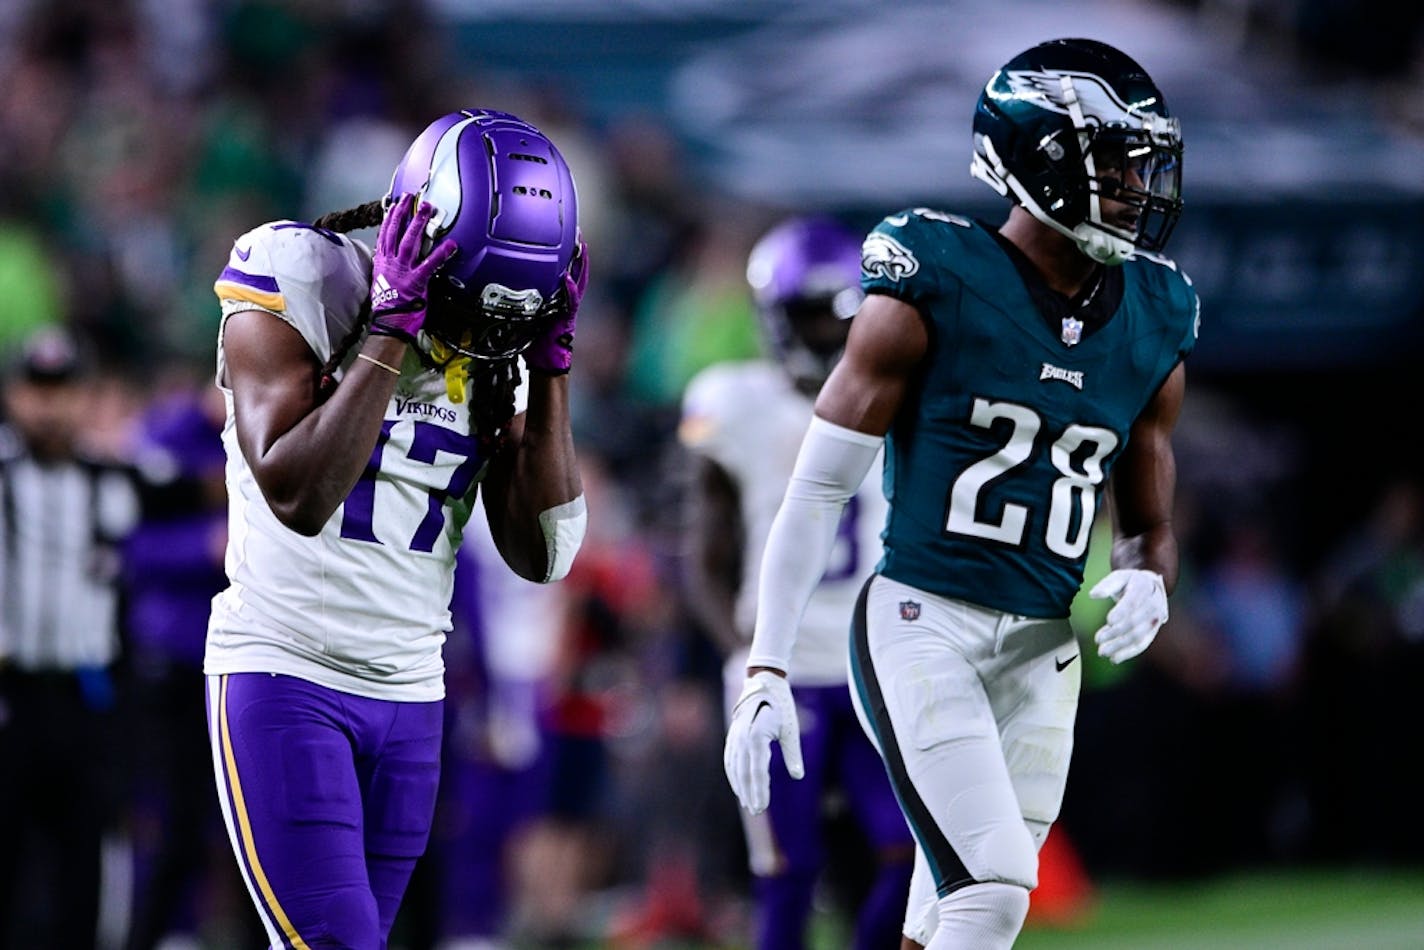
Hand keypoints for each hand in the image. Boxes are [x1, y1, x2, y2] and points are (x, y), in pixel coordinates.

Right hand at [368, 193, 457, 342]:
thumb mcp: (382, 281)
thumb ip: (389, 266)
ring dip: (417, 224)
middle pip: (395, 232)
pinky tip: (450, 245)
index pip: (384, 234)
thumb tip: (392, 257)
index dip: (390, 217)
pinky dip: (440, 254)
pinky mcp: (416, 281)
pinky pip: (429, 264)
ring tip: (426, 209)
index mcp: (382, 262)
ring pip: (409, 241)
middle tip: (410, 198)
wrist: (388, 323)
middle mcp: (391, 263)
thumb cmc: (388, 305)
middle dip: (403, 213)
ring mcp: (403, 271)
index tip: (395, 204)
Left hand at [524, 237, 588, 374]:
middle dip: (577, 251)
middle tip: (577, 231)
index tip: (562, 234)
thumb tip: (490, 287)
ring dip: (581, 264)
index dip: (563, 252)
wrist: (544, 361)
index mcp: (555, 296)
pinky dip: (570, 289)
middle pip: (575, 270)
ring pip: (579, 280)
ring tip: (581, 246)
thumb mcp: (522, 314)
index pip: (561, 269)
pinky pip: (571, 300)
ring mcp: (568, 307)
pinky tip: (567, 278)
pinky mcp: (568, 317)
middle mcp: (565, 298)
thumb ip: (514, 299)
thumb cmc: (533, 340)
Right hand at [723, 669, 803, 813]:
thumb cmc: (781, 705)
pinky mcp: (732, 736)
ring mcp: (734, 737)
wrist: (763, 682)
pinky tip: (738, 785)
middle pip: (744, 773)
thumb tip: (798, 775)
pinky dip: (733, 775)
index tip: (763, 807)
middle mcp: (742, 739)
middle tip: (756, 811)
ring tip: (747, 803)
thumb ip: (793, 753)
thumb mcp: (790, 729)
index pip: (758, 771)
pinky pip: (730, 760)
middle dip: (750, 793)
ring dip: (740, 787)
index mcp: (757, 737)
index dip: (760, 791)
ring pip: (734, 768)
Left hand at [1089, 569, 1167, 662]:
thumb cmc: (1130, 582)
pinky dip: (1129, 652)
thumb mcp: (1119, 577)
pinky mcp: (1154, 630)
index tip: (1109, 620)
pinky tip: (1114, 658)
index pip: (1133, 601)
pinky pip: (1143, 643)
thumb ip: (1106, 585)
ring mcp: (1156, 619)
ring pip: (1139, 635)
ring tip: (1102, 652)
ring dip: (1120, 646)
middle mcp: (1154, 604)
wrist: (1151, 586)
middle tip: (1097, 640)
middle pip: (1135, 621)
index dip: (1122, 612)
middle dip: (1116, 632)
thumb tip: (1093, 594)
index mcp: (1144, 587)